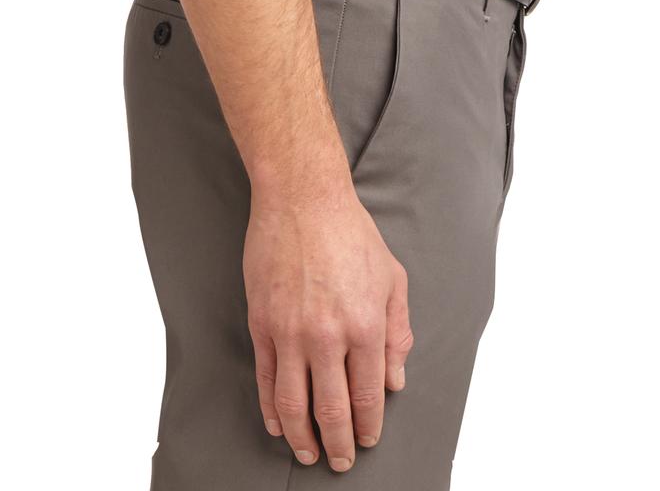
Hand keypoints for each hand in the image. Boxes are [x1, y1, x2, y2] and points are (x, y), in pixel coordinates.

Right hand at [243, 180, 411, 471]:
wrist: (302, 198)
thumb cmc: (351, 233)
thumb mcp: (392, 277)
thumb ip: (397, 332)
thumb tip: (395, 380)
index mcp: (365, 325)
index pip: (368, 396)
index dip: (368, 426)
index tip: (367, 440)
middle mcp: (328, 335)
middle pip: (332, 410)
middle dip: (338, 444)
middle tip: (339, 461)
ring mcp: (290, 331)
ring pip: (293, 404)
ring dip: (302, 438)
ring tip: (308, 453)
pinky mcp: (262, 322)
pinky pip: (266, 379)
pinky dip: (271, 409)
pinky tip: (277, 424)